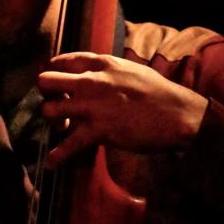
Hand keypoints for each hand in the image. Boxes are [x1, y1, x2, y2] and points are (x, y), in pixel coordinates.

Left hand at [38, 52, 207, 168]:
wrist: (178, 115)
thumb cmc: (159, 94)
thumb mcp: (131, 71)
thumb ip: (110, 71)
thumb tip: (98, 75)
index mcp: (101, 64)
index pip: (61, 61)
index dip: (53, 72)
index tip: (54, 83)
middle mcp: (91, 82)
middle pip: (46, 81)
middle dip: (45, 94)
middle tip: (55, 103)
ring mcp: (92, 106)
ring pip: (49, 110)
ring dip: (52, 122)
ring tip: (63, 129)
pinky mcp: (99, 131)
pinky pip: (68, 145)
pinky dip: (58, 156)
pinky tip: (52, 162)